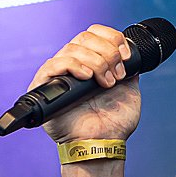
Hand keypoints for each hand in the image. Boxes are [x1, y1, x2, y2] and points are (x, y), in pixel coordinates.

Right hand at [28, 24, 140, 142]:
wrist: (104, 143)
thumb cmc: (115, 123)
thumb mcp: (130, 89)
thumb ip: (129, 69)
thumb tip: (131, 54)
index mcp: (92, 63)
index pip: (94, 33)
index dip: (111, 38)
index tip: (126, 56)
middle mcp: (74, 65)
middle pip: (84, 37)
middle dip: (107, 52)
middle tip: (117, 75)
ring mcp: (59, 75)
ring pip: (72, 48)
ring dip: (95, 62)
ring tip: (105, 83)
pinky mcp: (44, 87)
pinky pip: (53, 64)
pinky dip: (73, 66)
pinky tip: (87, 77)